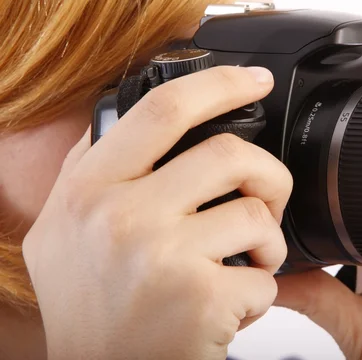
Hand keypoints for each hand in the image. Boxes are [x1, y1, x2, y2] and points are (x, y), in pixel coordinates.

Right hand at [22, 66, 292, 359]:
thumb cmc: (91, 308)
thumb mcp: (65, 231)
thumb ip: (91, 172)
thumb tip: (123, 121)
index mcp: (90, 190)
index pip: (163, 111)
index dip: (219, 83)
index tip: (255, 81)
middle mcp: (120, 217)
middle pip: (229, 154)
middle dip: (267, 175)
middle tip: (266, 200)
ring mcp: (162, 257)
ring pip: (256, 215)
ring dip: (267, 244)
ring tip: (247, 265)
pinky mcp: (201, 299)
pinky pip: (266, 276)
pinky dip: (261, 293)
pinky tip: (232, 307)